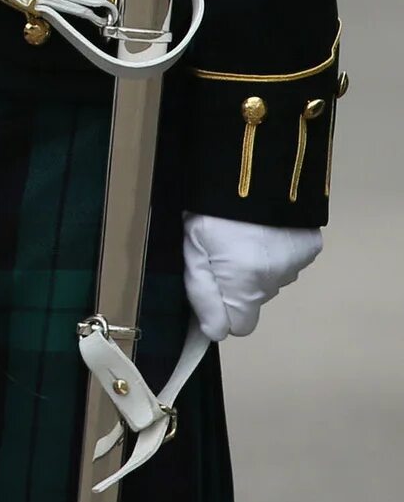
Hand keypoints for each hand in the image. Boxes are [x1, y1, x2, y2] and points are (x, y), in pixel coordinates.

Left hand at [182, 213, 323, 341]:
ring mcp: (296, 265)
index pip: (238, 327)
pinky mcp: (310, 249)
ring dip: (254, 268)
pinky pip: (285, 263)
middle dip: (234, 286)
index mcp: (245, 285)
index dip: (219, 313)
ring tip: (239, 235)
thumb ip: (202, 293)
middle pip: (251, 301)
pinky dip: (273, 253)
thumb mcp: (192, 248)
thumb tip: (214, 333)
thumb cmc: (212, 209)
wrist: (255, 169)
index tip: (207, 290)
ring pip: (269, 282)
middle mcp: (276, 282)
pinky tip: (261, 230)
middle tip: (218, 251)